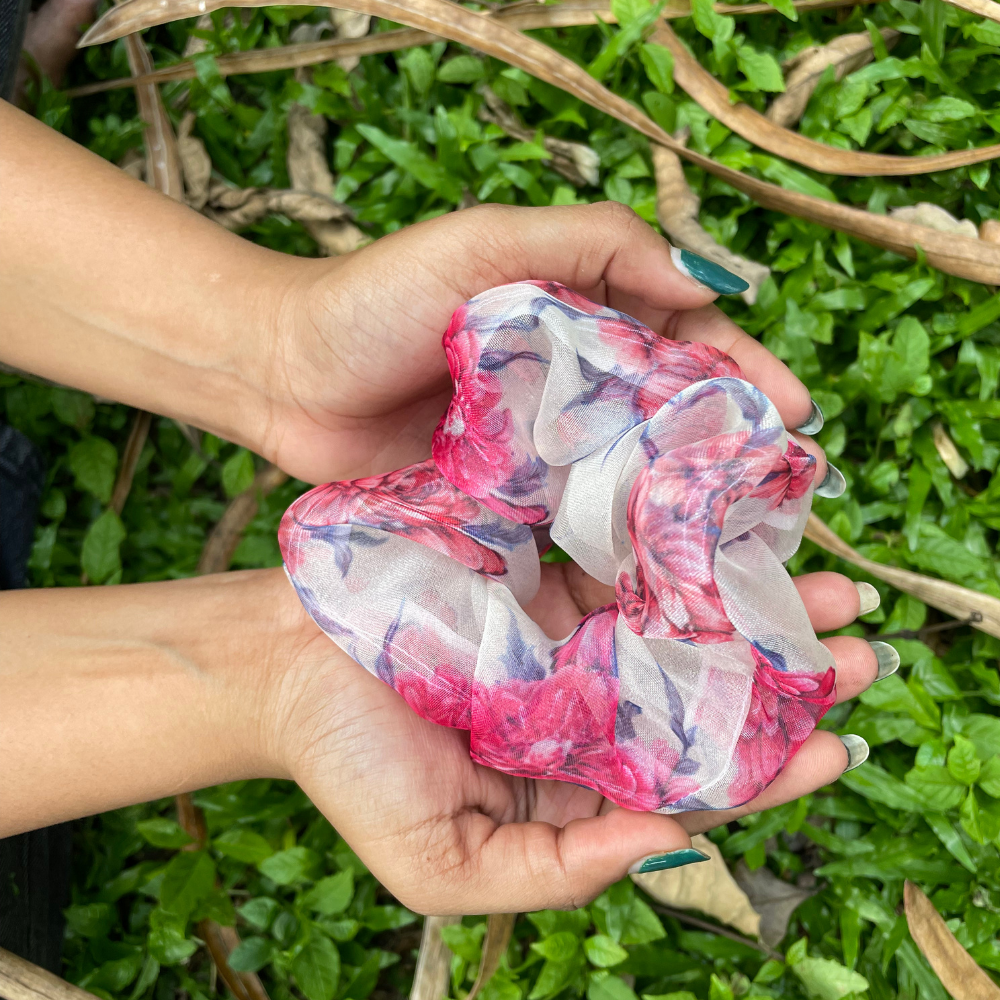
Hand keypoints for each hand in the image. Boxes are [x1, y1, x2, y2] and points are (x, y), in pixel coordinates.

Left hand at [251, 201, 824, 484]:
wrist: (283, 377)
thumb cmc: (372, 301)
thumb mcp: (482, 244)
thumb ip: (589, 245)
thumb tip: (701, 281)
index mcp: (575, 310)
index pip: (682, 335)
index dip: (742, 368)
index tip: (794, 410)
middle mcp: (567, 379)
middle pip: (670, 409)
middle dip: (731, 443)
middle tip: (790, 489)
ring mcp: (538, 444)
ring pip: (632, 469)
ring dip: (687, 499)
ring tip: (744, 540)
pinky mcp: (504, 498)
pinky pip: (574, 518)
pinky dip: (617, 539)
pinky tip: (657, 569)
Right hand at [271, 561, 880, 914]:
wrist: (281, 664)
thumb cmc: (352, 765)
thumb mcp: (444, 864)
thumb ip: (556, 871)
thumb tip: (667, 847)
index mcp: (574, 778)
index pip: (691, 781)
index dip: (767, 768)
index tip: (834, 747)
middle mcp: (586, 701)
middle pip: (704, 692)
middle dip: (785, 677)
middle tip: (864, 653)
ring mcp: (570, 629)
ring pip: (682, 616)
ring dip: (754, 602)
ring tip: (830, 587)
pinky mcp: (545, 568)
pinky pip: (628, 555)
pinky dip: (683, 545)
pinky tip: (734, 529)